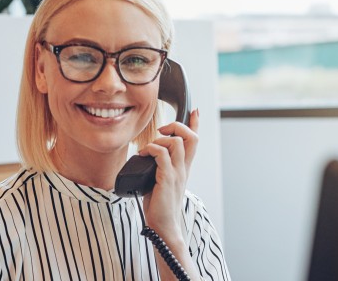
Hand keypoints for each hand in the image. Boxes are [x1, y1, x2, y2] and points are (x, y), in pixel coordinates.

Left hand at [138, 108, 199, 236]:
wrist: (163, 226)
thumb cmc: (159, 205)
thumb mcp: (160, 180)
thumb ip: (158, 167)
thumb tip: (145, 156)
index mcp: (183, 168)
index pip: (194, 141)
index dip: (195, 124)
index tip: (195, 111)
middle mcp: (183, 169)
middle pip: (191, 137)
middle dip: (177, 126)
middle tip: (162, 131)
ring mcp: (176, 173)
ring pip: (176, 142)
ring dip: (160, 139)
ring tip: (149, 148)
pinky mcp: (166, 179)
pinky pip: (161, 155)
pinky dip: (151, 149)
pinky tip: (143, 155)